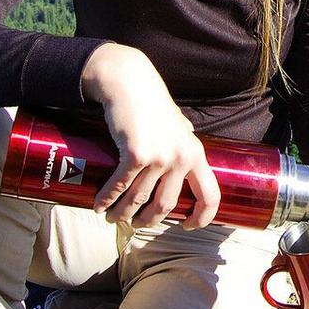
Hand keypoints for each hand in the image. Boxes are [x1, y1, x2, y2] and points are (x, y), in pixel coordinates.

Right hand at [81, 43, 219, 228]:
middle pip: (166, 205)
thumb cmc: (152, 104)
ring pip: (138, 200)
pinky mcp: (136, 155)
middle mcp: (182, 158)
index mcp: (195, 153)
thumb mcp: (178, 124)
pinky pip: (120, 187)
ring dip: (122, 214)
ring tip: (112, 217)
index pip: (210, 195)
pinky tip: (98, 206)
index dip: (202, 217)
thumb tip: (186, 154)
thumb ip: (183, 140)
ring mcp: (160, 157)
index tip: (187, 225)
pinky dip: (106, 200)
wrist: (130, 83)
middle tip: (135, 223)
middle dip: (147, 220)